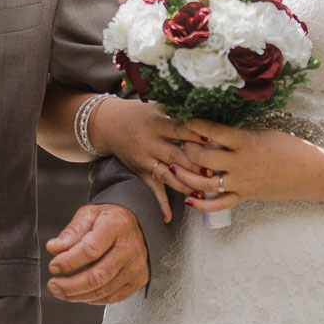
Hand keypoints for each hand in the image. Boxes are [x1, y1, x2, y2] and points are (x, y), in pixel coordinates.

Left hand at [45, 202, 148, 305]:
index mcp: (116, 227)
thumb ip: (71, 232)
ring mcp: (135, 267)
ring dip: (77, 295)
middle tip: (53, 285)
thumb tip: (54, 248)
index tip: (53, 266)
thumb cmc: (111, 220)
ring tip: (61, 291)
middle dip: (70, 285)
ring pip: (103, 290)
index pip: (90, 250)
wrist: (138, 226)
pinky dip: (92, 299)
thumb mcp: (89, 215)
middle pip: (97, 276)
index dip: (68, 262)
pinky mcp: (138, 281)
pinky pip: (112, 298)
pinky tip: (80, 294)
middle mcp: (129, 248)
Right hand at [88, 96, 212, 217]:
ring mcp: (144, 160)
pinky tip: (168, 217)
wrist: (108, 124)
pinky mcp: (140, 172)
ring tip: (202, 193)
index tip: (213, 138)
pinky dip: (160, 204)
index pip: (178, 129)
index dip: (195, 134)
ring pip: (166, 175)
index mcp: (156, 123)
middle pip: (174, 155)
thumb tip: (207, 112)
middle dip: (195, 165)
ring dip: (184, 185)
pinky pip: (152, 189)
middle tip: (214, 171)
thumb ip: (178, 111)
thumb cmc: (140, 113)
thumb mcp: (157, 106)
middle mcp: (149, 143)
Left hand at [168, 118, 321, 215]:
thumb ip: (239, 132)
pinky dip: (202, 204)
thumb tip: (215, 128)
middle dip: (187, 149)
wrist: (309, 172)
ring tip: (173, 167)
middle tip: (179, 142)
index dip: (194, 124)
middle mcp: (241, 163)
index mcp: (246, 142)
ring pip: (205, 183)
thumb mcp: (263, 132)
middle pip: (203, 158)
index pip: (213, 131)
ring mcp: (242, 182)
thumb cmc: (289, 147)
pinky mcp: (245, 196)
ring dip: (186, 176)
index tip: (184, 118)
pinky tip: (189, 200)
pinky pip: (219, 204)